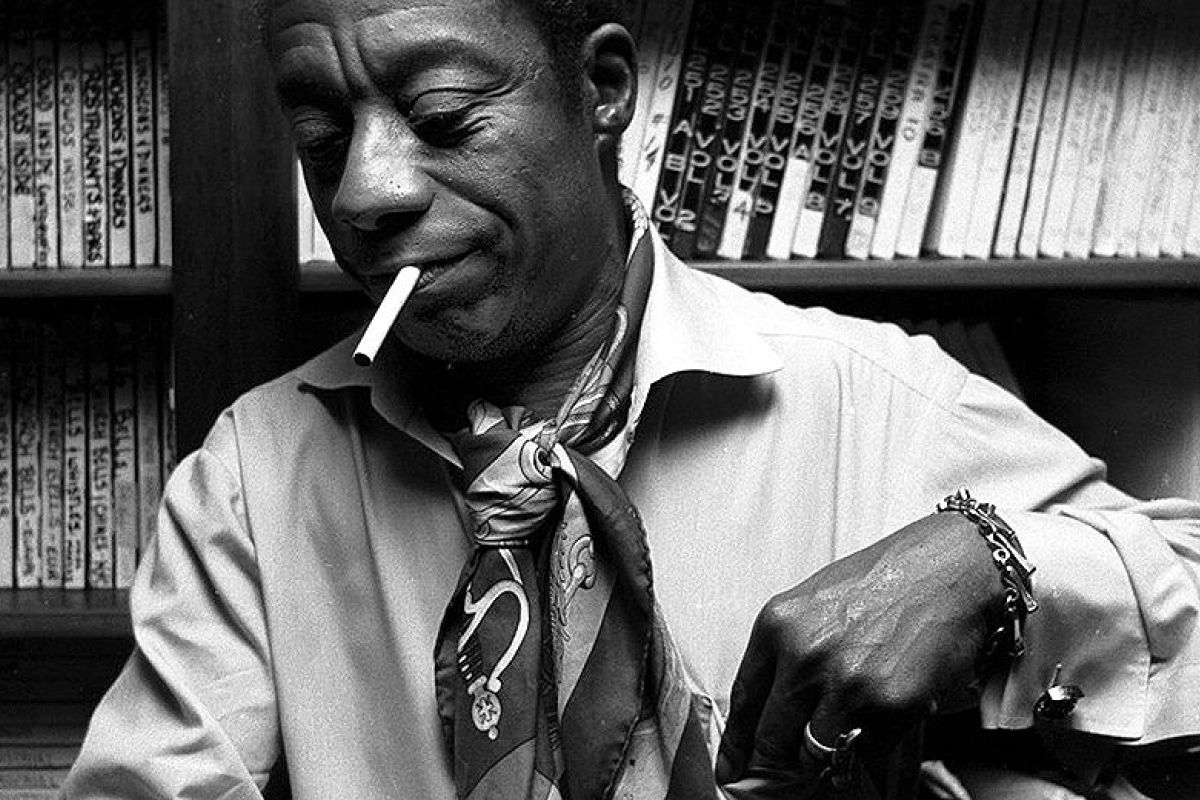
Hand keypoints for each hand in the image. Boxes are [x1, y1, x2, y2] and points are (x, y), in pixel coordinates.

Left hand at [715, 511, 1002, 789]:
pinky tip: (882, 713)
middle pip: (771, 737)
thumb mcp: (815, 604)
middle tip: (776, 778)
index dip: (736, 743)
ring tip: (841, 736)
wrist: (949, 569)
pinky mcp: (890, 704)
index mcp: (778, 625)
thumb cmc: (884, 581)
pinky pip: (867, 748)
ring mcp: (847, 682)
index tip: (731, 769)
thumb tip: (770, 707)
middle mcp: (805, 655)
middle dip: (772, 765)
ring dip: (824, 758)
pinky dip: (870, 744)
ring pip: (815, 753)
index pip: (743, 700)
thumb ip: (787, 651)